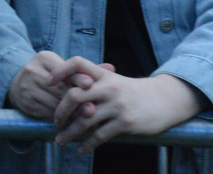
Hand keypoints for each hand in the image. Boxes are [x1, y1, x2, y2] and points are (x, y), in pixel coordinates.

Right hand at [7, 51, 113, 120]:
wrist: (17, 83)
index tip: (91, 85)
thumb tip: (111, 68)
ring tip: (88, 123)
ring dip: (71, 115)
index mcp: (44, 58)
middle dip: (77, 101)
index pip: (63, 69)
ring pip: (54, 104)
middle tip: (93, 111)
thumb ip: (85, 70)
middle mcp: (33, 71)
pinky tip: (73, 127)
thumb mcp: (62, 67)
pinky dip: (62, 121)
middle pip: (59, 88)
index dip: (77, 78)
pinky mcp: (25, 103)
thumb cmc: (49, 75)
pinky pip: (47, 114)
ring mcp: (27, 87)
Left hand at [49, 57, 205, 153]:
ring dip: (69, 133)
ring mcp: (117, 105)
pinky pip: (100, 135)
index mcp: (103, 75)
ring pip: (84, 120)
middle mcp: (109, 87)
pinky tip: (81, 150)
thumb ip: (92, 83)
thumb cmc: (132, 92)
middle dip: (60, 112)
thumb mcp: (114, 81)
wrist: (164, 100)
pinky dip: (88, 144)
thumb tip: (64, 89)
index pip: (77, 62)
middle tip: (54, 123)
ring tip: (60, 141)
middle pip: (74, 95)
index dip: (61, 70)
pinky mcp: (126, 122)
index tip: (48, 83)